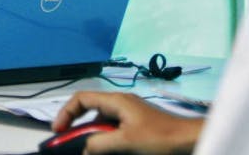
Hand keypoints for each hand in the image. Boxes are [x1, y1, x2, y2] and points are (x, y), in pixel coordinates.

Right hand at [52, 91, 203, 154]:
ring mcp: (128, 113)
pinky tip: (106, 150)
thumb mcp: (126, 141)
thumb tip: (84, 150)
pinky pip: (113, 129)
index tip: (58, 131)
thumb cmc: (160, 136)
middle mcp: (120, 103)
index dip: (66, 113)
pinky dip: (105, 139)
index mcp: (115, 100)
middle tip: (70, 143)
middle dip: (77, 127)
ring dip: (92, 135)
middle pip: (89, 110)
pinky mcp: (136, 124)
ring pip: (101, 121)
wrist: (189, 139)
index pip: (81, 99)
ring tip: (89, 150)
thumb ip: (100, 144)